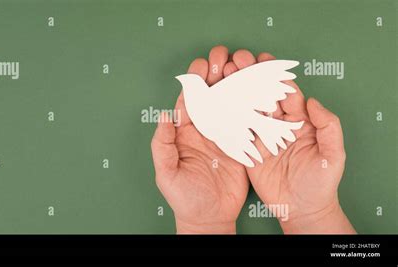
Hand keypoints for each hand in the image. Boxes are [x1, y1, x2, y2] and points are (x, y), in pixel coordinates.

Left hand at [151, 46, 252, 233]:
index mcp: (185, 132)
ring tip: (243, 66)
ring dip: (236, 83)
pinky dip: (254, 104)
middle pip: (211, 94)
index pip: (190, 100)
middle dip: (215, 74)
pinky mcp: (242, 144)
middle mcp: (206, 128)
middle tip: (224, 58)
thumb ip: (162, 143)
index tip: (201, 65)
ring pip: (231, 102)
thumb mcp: (166, 173)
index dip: (194, 81)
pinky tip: (259, 89)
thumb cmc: (184, 198)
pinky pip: (248, 120)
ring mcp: (225, 134)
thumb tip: (163, 114)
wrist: (209, 217)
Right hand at [229, 51, 354, 233]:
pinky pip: (237, 130)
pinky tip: (217, 99)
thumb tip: (312, 101)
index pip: (286, 93)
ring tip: (224, 73)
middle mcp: (278, 125)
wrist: (302, 209)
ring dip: (236, 90)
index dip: (275, 76)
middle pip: (263, 95)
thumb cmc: (321, 183)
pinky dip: (226, 114)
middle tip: (238, 60)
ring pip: (248, 108)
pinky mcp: (248, 150)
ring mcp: (261, 137)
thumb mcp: (332, 155)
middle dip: (251, 76)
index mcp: (299, 122)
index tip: (263, 60)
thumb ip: (329, 126)